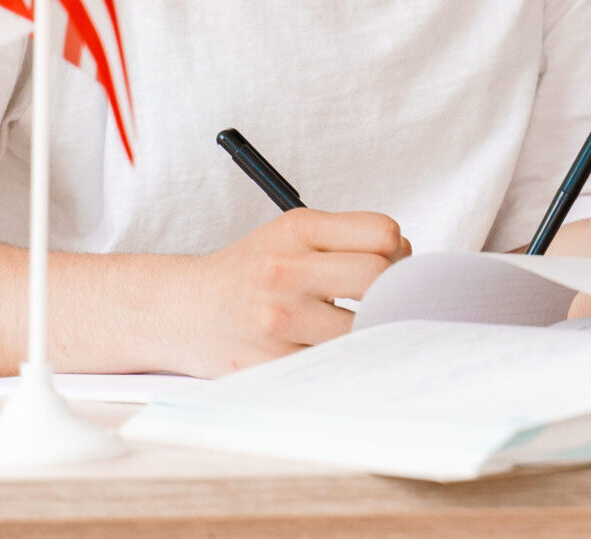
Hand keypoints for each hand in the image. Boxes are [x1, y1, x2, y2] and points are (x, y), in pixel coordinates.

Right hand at [179, 210, 409, 374]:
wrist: (182, 310)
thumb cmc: (250, 271)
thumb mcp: (291, 234)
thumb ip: (346, 240)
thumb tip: (408, 263)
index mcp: (298, 228)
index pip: (383, 234)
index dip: (397, 251)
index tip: (391, 264)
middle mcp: (286, 269)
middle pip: (379, 277)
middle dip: (391, 288)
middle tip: (380, 297)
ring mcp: (278, 318)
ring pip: (362, 325)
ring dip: (369, 327)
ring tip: (356, 323)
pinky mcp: (271, 361)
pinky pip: (334, 361)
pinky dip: (343, 356)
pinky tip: (332, 347)